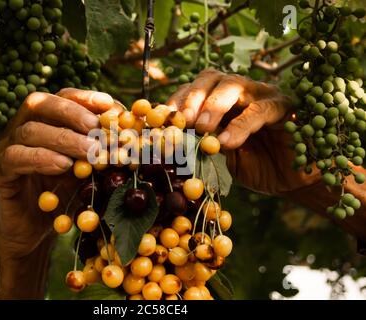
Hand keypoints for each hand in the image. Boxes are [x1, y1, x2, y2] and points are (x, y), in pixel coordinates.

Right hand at [0, 89, 116, 297]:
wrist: (34, 233)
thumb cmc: (63, 196)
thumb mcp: (86, 170)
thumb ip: (99, 152)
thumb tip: (130, 135)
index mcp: (44, 123)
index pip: (61, 98)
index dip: (84, 98)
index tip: (108, 105)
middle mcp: (21, 130)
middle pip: (40, 104)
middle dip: (72, 112)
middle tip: (96, 128)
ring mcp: (6, 149)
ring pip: (28, 131)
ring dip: (63, 138)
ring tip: (89, 151)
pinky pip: (15, 158)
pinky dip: (41, 158)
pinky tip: (63, 166)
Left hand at [167, 68, 319, 194]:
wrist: (289, 180)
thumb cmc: (252, 166)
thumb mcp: (219, 156)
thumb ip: (201, 145)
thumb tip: (171, 142)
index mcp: (220, 101)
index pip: (194, 89)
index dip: (177, 101)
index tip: (162, 120)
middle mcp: (240, 92)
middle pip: (211, 78)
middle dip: (193, 97)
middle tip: (182, 120)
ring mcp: (262, 95)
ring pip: (234, 85)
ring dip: (214, 105)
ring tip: (202, 129)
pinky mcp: (284, 108)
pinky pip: (260, 110)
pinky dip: (240, 125)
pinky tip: (227, 142)